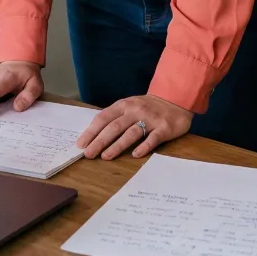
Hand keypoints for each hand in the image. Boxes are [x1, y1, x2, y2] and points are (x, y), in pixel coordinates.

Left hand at [76, 94, 191, 159]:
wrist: (175, 99)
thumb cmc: (147, 106)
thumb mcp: (129, 105)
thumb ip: (115, 117)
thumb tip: (93, 135)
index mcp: (124, 105)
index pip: (104, 118)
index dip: (91, 131)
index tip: (81, 144)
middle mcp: (135, 111)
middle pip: (114, 127)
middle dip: (99, 141)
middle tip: (88, 154)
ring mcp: (150, 119)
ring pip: (131, 133)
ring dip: (117, 145)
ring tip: (106, 156)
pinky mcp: (164, 128)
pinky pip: (153, 138)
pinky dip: (144, 146)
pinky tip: (135, 155)